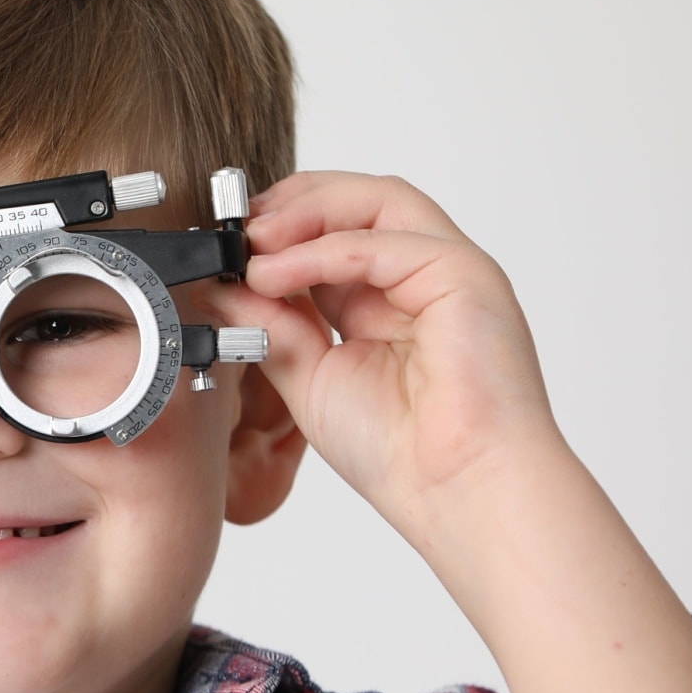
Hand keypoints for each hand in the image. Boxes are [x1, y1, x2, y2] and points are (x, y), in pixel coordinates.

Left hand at [217, 170, 691, 692]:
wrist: (455, 491)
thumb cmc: (402, 454)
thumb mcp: (309, 378)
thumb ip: (273, 328)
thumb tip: (226, 288)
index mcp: (388, 304)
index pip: (335, 238)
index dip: (281, 230)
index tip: (226, 243)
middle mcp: (423, 279)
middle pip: (362, 203)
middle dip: (292, 204)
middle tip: (234, 226)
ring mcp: (449, 272)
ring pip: (381, 202)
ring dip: (307, 211)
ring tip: (252, 240)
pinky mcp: (465, 276)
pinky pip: (384, 240)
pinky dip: (321, 248)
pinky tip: (274, 272)